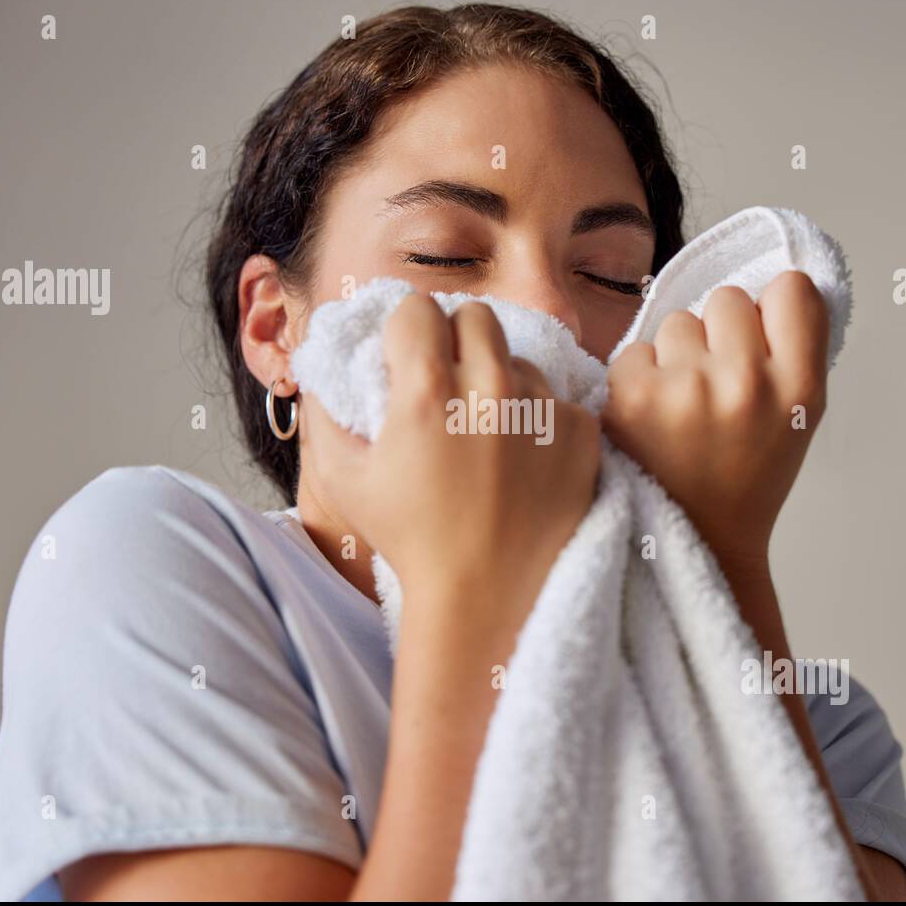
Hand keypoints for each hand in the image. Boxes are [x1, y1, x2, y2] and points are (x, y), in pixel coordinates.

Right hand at [304, 293, 600, 611]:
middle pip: (476, 316)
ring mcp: (543, 410)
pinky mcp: (582, 432)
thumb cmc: (411, 541)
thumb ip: (324, 416)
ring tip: (489, 434)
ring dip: (502, 380)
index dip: (408, 330)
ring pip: (520, 357)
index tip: (408, 357)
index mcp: (427, 393)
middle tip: (450, 384)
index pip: (418, 309)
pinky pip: (558, 398)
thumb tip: (324, 370)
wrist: (489, 597)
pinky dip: (541, 420)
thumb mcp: (343, 481)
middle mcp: (489, 389)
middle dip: (458, 340)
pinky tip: (524, 460)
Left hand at [602, 270, 830, 570]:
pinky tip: (653, 418)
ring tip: (684, 407)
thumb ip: (794, 350)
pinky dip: (639, 377)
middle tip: (718, 387)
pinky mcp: (631, 398)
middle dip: (720, 333)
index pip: (792, 290)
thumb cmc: (746, 477)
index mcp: (800, 389)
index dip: (773, 310)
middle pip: (728, 299)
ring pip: (678, 320)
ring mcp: (686, 389)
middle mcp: (747, 384)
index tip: (765, 341)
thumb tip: (773, 282)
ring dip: (678, 354)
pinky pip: (635, 349)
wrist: (700, 542)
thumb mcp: (798, 418)